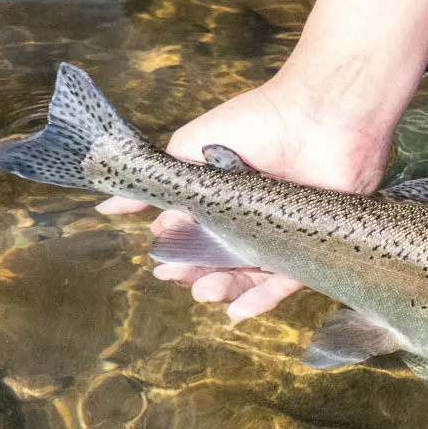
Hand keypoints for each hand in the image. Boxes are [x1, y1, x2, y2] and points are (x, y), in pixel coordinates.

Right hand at [99, 0, 427, 321]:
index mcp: (228, 193)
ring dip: (224, 287)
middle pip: (223, 258)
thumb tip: (111, 206)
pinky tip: (238, 309)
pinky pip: (289, 280)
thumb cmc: (256, 123)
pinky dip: (263, 297)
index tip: (159, 264)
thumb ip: (156, 180)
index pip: (199, 233)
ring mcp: (285, 230)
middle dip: (198, 273)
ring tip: (204, 292)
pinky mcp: (314, 242)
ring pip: (252, 273)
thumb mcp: (189, 149)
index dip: (179, 252)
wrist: (317, 119)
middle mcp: (256, 214)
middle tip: (179, 278)